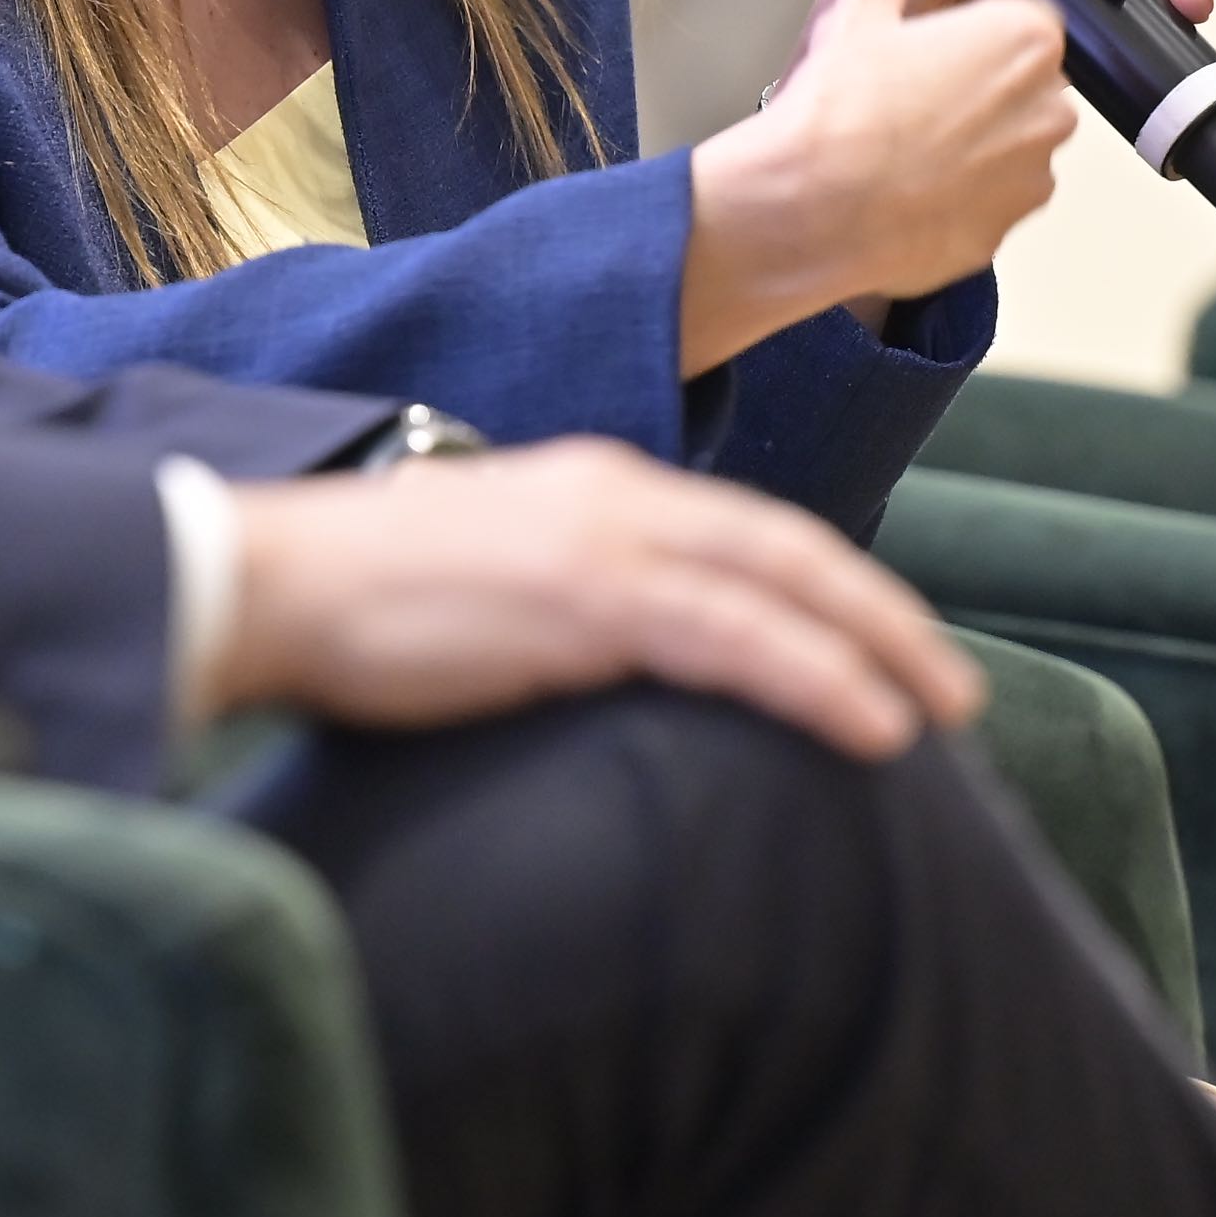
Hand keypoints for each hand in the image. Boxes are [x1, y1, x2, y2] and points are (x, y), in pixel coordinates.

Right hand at [210, 438, 984, 758]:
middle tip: (952, 690)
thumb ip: (559, 609)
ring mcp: (604, 542)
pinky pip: (741, 640)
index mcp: (593, 488)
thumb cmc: (349, 602)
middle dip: (882, 619)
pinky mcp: (587, 600)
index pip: (744, 534)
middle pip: (789, 551)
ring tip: (941, 717)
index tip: (883, 646)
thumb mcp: (482, 583)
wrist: (264, 580)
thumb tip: (603, 671)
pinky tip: (874, 729)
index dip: (829, 588)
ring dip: (878, 652)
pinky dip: (822, 679)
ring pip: (784, 589)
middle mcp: (616, 497)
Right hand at [678, 0, 1074, 373]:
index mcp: (1025, 37)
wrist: (806, 213)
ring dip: (966, 142)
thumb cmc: (835, 116)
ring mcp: (1032, 173)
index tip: (921, 46)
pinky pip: (989, 200)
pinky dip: (954, 195)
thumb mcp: (851, 10)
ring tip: (895, 144)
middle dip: (970, 85)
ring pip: (1007, 144)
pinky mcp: (1008, 228)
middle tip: (899, 94)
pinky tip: (900, 188)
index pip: (1020, 18)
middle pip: (1019, 82)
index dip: (964, 31)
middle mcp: (1048, 105)